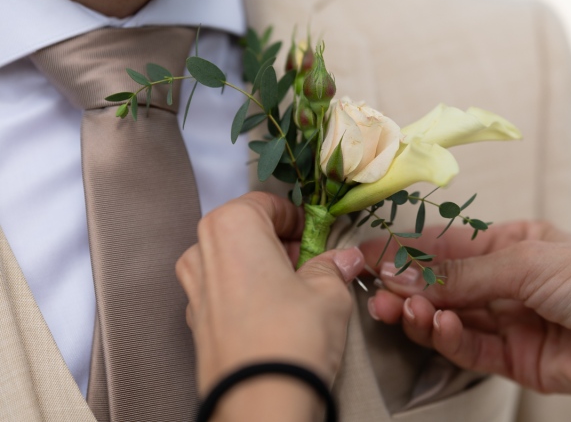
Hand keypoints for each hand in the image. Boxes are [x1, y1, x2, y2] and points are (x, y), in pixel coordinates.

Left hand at [176, 192, 363, 397]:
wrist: (261, 402)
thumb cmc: (293, 336)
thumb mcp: (329, 292)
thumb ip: (333, 266)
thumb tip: (344, 258)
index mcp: (231, 226)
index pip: (267, 203)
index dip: (298, 218)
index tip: (319, 235)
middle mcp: (202, 251)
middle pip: (244, 230)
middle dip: (278, 242)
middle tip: (311, 262)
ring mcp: (193, 289)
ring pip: (231, 260)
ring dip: (261, 266)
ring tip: (294, 290)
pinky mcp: (194, 322)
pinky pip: (222, 291)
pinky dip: (246, 293)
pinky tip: (274, 314)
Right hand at [361, 220, 570, 398]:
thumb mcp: (526, 261)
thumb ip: (463, 275)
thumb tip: (406, 271)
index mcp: (511, 244)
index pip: (447, 247)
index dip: (407, 250)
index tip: (368, 255)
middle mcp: (507, 282)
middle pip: (443, 285)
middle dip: (408, 286)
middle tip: (376, 289)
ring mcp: (510, 321)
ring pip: (451, 318)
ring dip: (421, 313)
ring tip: (398, 308)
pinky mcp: (516, 359)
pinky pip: (470, 349)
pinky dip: (447, 338)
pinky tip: (435, 324)